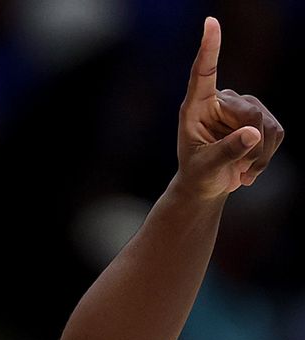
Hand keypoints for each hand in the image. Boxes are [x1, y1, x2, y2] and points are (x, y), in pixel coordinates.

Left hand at [177, 17, 284, 197]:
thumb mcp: (206, 167)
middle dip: (250, 146)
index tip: (210, 22)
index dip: (209, 47)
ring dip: (258, 155)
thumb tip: (253, 132)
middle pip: (250, 114)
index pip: (203, 72)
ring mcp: (243, 107)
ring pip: (266, 126)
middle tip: (237, 170)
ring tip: (239, 170)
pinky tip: (248, 168)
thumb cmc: (198, 174)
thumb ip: (227, 151)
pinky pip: (275, 133)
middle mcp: (221, 101)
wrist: (207, 184)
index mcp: (196, 106)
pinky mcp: (261, 118)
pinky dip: (266, 156)